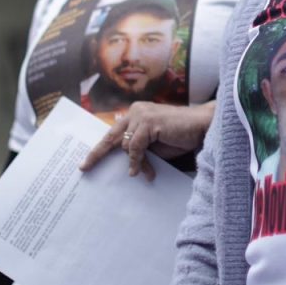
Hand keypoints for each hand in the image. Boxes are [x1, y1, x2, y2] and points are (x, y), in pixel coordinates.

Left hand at [81, 101, 215, 178]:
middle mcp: (135, 111)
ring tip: (146, 173)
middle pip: (110, 136)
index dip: (100, 149)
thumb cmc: (180, 136)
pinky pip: (135, 147)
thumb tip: (128, 166)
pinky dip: (137, 160)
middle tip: (84, 168)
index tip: (87, 162)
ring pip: (125, 145)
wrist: (201, 127)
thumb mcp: (155, 146)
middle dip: (97, 153)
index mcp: (135, 114)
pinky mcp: (148, 122)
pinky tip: (139, 170)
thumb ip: (140, 151)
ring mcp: (141, 115)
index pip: (113, 133)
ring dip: (135, 162)